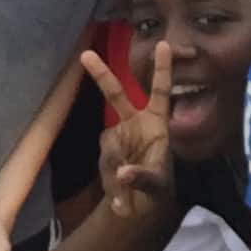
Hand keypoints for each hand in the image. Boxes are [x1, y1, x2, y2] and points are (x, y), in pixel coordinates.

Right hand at [82, 43, 174, 216]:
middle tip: (86, 55)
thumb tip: (123, 172)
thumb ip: (143, 178)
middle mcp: (135, 123)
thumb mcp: (158, 185)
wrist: (139, 206)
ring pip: (110, 145)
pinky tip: (121, 197)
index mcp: (157, 122)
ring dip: (118, 170)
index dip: (162, 68)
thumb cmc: (157, 187)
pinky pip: (105, 162)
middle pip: (116, 94)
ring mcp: (118, 136)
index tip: (164, 44)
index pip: (161, 91)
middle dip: (101, 74)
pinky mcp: (106, 152)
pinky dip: (112, 183)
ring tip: (130, 192)